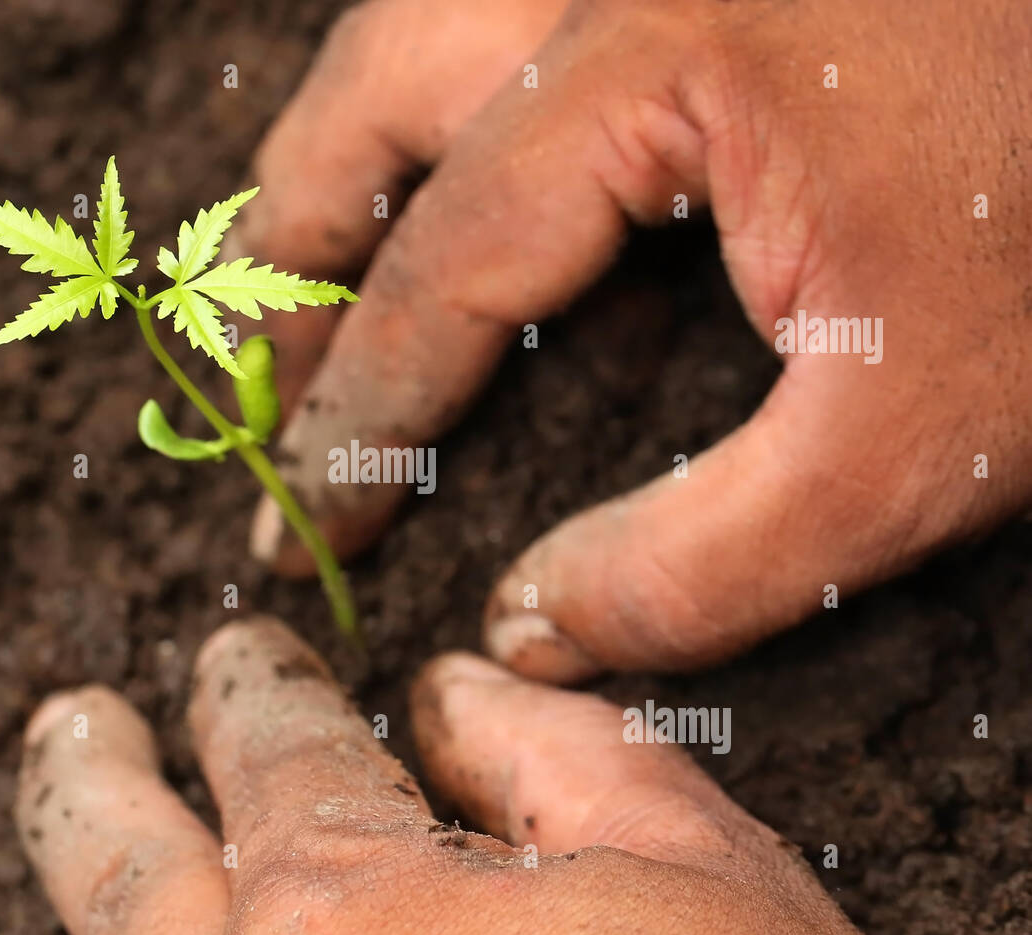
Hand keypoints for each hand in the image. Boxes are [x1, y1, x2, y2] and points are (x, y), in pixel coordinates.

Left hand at [15, 617, 855, 934]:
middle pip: (123, 869)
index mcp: (349, 911)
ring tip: (84, 812)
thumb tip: (467, 696)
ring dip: (101, 883)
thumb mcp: (690, 876)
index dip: (257, 687)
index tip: (241, 659)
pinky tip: (183, 934)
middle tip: (78, 724)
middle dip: (93, 781)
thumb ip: (564, 754)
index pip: (274, 748)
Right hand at [238, 0, 1031, 677]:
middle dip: (292, 259)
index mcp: (651, 52)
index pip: (441, 259)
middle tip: (264, 391)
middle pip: (369, 100)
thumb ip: (707, 561)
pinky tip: (464, 209)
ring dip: (348, 175)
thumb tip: (534, 628)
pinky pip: (504, 31)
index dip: (359, 403)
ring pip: (416, 40)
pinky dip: (443, 126)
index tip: (310, 509)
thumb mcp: (916, 440)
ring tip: (314, 302)